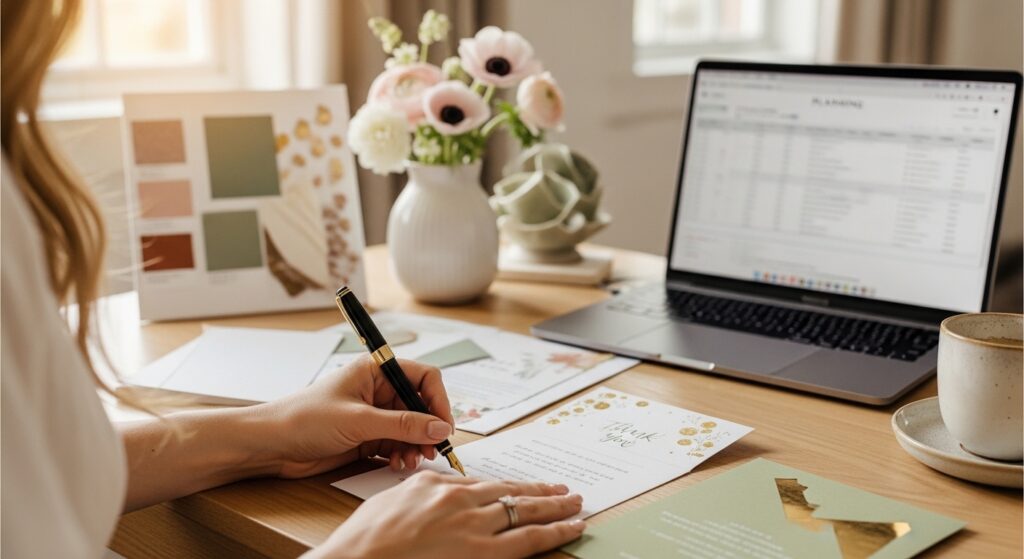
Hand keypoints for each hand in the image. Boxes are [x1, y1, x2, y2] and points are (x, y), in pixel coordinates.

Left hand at [255, 354, 455, 477]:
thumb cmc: (303, 419)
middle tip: (432, 450)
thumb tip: (439, 428)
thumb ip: (402, 425)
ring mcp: (373, 415)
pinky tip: (398, 464)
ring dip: (416, 445)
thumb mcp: (358, 421)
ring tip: (411, 460)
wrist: (270, 445)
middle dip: (428, 428)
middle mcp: (377, 390)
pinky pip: (397, 444)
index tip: (443, 425)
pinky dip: (402, 454)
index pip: (422, 377)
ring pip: (411, 428)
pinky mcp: (367, 437)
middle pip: (420, 406)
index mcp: (375, 370)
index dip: (437, 400)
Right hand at [306, 472, 585, 558]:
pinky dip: (555, 532)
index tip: (522, 489)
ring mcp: (472, 527)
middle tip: (563, 490)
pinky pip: (528, 540)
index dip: (509, 488)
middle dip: (541, 493)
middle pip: (510, 492)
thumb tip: (431, 497)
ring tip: (575, 505)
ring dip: (556, 508)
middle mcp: (458, 500)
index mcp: (433, 487)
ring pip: (526, 512)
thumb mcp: (389, 506)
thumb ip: (417, 497)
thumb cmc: (362, 545)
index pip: (482, 484)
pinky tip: (572, 528)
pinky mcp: (482, 554)